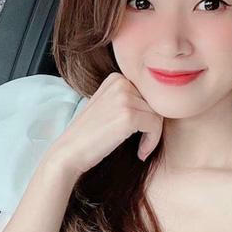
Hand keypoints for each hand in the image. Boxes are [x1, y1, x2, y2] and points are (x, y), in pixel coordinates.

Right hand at [48, 71, 163, 177]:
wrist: (70, 151)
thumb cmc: (90, 135)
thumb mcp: (108, 107)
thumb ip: (129, 100)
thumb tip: (162, 105)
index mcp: (116, 78)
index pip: (149, 94)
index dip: (148, 115)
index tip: (141, 132)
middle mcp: (120, 82)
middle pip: (156, 103)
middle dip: (153, 125)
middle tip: (143, 143)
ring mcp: (124, 98)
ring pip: (158, 115)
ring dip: (153, 136)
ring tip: (140, 149)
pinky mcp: (128, 115)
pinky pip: (155, 126)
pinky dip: (152, 142)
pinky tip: (140, 152)